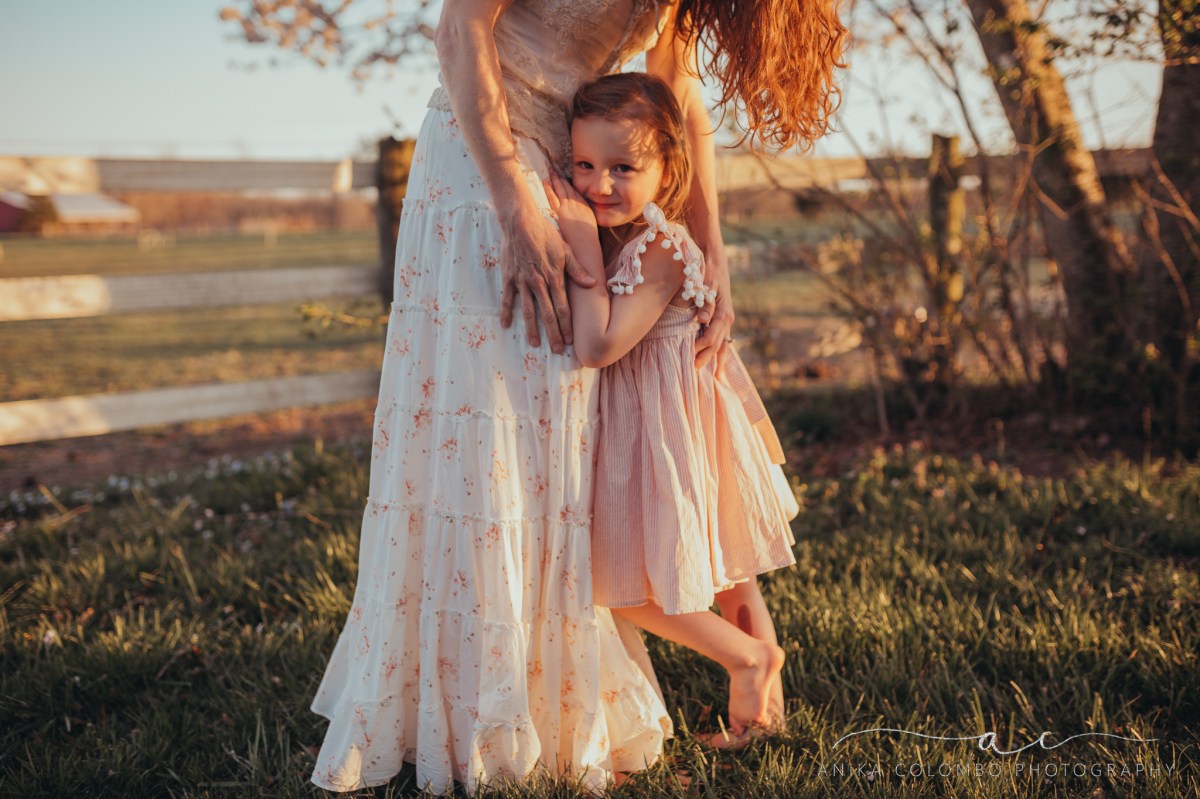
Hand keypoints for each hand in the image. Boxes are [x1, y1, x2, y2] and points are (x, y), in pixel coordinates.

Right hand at [497, 192, 596, 352]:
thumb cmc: (546, 234)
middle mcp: (539, 284)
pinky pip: (507, 299)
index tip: (570, 340)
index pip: (563, 308)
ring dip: (532, 329)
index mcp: (555, 278)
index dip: (567, 325)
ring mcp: (523, 282)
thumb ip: (578, 270)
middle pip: (548, 315)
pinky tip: (505, 325)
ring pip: (528, 311)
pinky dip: (506, 312)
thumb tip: (593, 284)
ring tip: (535, 344)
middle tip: (556, 350)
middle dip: (553, 334)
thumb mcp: (566, 250)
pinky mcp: (509, 278)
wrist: (521, 222)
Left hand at [543, 173, 598, 261]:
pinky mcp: (560, 212)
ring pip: (560, 190)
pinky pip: (553, 197)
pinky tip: (545, 182)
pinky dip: (549, 188)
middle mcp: (577, 204)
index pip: (576, 192)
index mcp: (585, 207)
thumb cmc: (587, 243)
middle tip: (554, 171)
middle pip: (568, 188)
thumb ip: (583, 219)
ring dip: (555, 180)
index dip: (569, 184)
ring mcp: (568, 207)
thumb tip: (577, 220)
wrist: (586, 248)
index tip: (564, 178)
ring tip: (550, 173)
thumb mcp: (589, 227)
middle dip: (561, 179)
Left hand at [694, 243, 733, 372]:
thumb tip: (702, 320)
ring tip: (712, 376)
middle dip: (708, 359)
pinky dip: (719, 351)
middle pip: (718, 345)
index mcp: (723, 312)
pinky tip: (716, 360)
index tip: (691, 358)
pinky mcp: (722, 317)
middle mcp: (727, 318)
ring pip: (723, 344)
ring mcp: (726, 318)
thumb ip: (705, 303)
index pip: (712, 337)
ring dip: (716, 359)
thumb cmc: (707, 269)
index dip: (702, 349)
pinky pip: (722, 338)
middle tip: (696, 372)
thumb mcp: (704, 283)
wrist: (715, 258)